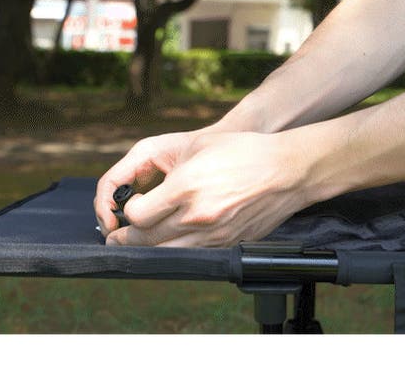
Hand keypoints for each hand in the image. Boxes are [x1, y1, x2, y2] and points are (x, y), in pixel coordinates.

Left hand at [99, 131, 310, 247]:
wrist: (287, 171)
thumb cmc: (244, 152)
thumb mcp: (197, 147)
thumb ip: (164, 172)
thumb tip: (140, 195)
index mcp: (185, 187)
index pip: (137, 214)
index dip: (126, 212)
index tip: (128, 206)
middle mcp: (197, 215)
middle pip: (145, 239)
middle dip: (126, 237)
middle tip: (117, 235)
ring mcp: (213, 234)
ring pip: (165, 253)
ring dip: (147, 249)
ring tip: (138, 242)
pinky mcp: (226, 244)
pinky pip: (190, 256)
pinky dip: (174, 251)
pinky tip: (170, 241)